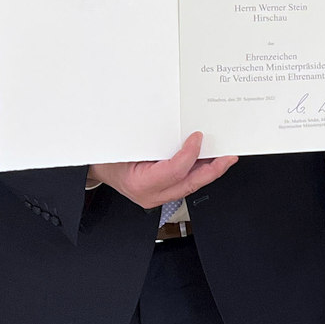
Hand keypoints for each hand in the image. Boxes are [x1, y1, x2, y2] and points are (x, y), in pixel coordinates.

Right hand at [89, 132, 237, 209]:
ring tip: (224, 157)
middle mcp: (150, 195)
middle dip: (213, 170)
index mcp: (139, 183)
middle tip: (229, 156)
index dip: (190, 154)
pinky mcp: (161, 194)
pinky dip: (197, 172)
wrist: (96, 169)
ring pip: (190, 185)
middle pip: (189, 184)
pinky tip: (207, 161)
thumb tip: (176, 125)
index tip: (198, 137)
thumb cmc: (105, 157)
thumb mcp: (123, 144)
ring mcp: (157, 198)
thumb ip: (149, 139)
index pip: (174, 171)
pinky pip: (184, 184)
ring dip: (208, 171)